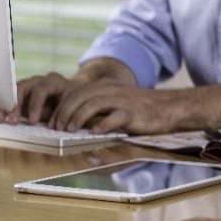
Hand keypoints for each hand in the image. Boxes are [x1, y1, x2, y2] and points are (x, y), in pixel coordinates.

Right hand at [0, 71, 76, 125]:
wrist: (67, 95)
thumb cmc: (70, 102)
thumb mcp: (70, 106)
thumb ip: (62, 113)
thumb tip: (56, 125)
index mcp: (53, 81)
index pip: (41, 89)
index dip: (35, 105)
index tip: (32, 121)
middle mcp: (37, 81)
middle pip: (22, 87)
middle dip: (15, 104)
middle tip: (12, 121)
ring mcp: (26, 86)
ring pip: (10, 90)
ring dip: (2, 105)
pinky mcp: (17, 94)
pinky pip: (4, 97)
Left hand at [45, 82, 174, 134]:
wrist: (167, 107)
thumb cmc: (138, 109)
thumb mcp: (114, 103)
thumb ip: (96, 109)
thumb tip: (72, 124)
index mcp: (104, 87)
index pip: (75, 93)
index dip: (61, 108)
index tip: (53, 124)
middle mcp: (111, 90)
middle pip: (80, 97)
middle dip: (65, 113)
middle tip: (58, 129)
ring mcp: (122, 100)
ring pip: (93, 104)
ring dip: (78, 118)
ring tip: (70, 131)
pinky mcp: (133, 112)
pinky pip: (115, 116)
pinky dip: (102, 125)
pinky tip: (95, 133)